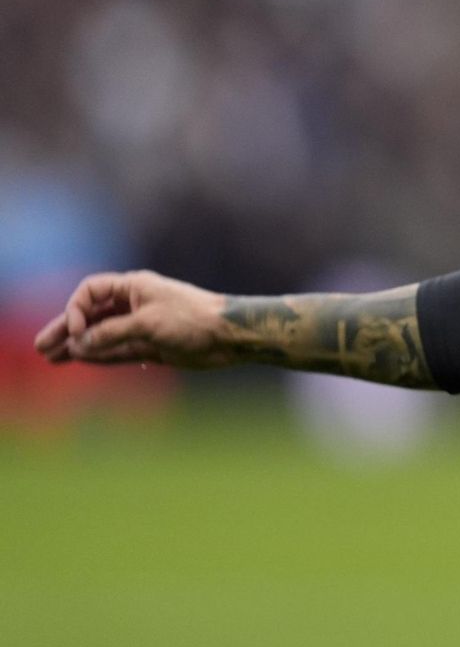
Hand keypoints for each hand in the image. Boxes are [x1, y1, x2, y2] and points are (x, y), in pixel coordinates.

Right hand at [34, 271, 229, 367]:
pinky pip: (117, 349)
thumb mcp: (148, 324)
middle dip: (67, 330)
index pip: (91, 292)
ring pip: (102, 335)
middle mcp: (134, 304)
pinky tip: (80, 360)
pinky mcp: (151, 345)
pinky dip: (99, 354)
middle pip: (91, 316)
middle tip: (42, 347)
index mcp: (134, 287)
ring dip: (78, 346)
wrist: (230, 336)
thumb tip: (81, 343)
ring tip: (52, 358)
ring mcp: (141, 325)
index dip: (76, 310)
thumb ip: (112, 333)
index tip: (78, 332)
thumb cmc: (193, 319)